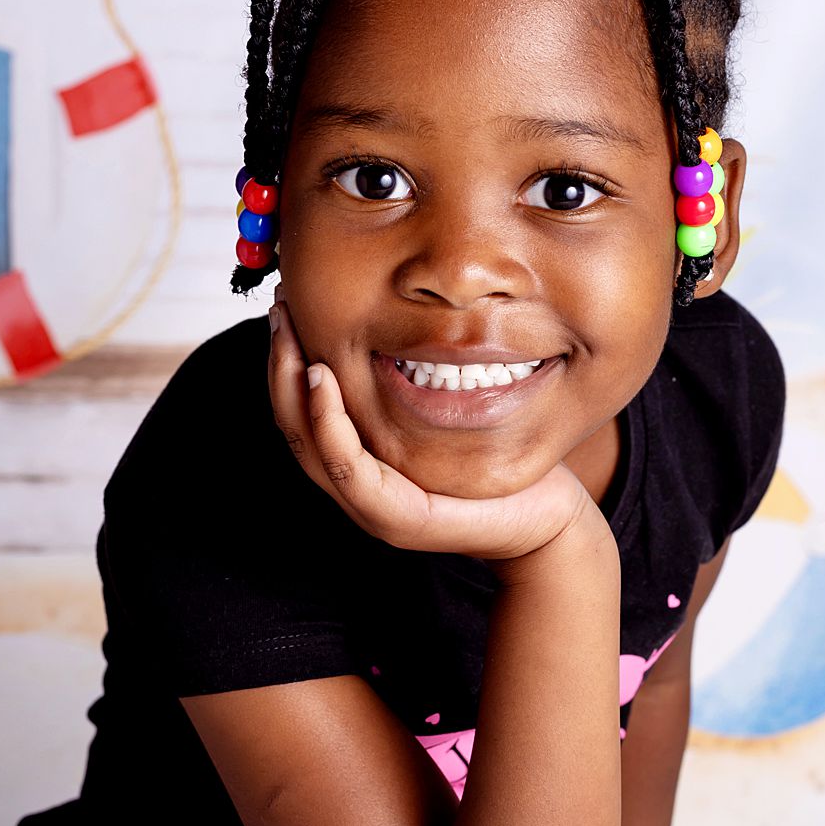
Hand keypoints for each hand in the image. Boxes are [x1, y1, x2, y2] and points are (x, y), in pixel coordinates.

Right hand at [268, 295, 602, 563]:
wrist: (545, 518)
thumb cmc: (501, 459)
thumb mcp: (447, 410)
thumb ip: (414, 381)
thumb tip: (396, 316)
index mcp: (362, 465)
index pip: (302, 413)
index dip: (285, 361)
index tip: (285, 306)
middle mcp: (356, 490)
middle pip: (293, 425)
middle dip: (279, 363)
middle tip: (279, 308)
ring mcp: (372, 510)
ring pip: (308, 446)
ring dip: (290, 386)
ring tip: (289, 334)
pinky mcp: (396, 519)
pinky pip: (347, 467)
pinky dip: (328, 421)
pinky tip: (323, 376)